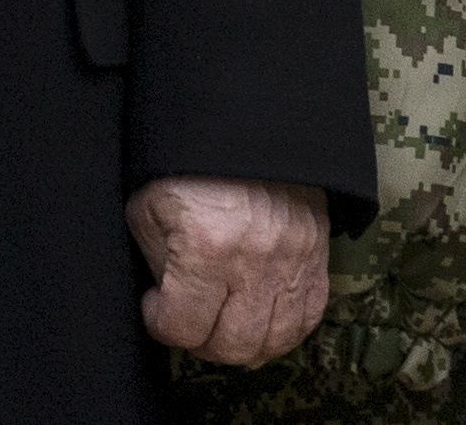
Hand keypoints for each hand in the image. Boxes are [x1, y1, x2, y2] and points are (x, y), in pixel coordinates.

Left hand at [127, 174, 329, 366]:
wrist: (246, 118)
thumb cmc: (189, 163)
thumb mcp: (149, 206)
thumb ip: (155, 263)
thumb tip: (166, 302)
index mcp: (207, 246)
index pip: (183, 327)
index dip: (160, 322)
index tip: (157, 304)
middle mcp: (255, 261)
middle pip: (232, 346)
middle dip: (201, 341)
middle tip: (190, 318)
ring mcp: (293, 259)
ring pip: (273, 341)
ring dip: (244, 343)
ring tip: (223, 321)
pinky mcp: (316, 253)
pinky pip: (308, 317)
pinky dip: (284, 330)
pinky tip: (260, 318)